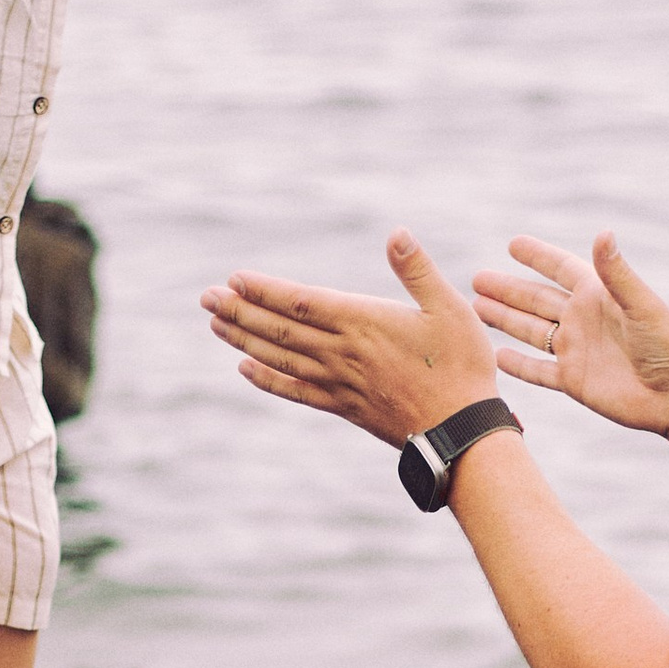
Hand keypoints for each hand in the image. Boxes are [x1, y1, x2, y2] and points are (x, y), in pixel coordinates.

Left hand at [203, 233, 502, 445]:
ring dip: (244, 340)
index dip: (264, 290)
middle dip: (240, 311)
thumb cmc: (462, 367)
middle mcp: (342, 352)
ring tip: (215, 324)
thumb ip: (417, 271)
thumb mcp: (449, 309)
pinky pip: (295, 391)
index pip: (301, 301)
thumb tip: (396, 233)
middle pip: (280, 329)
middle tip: (206, 298)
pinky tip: (245, 369)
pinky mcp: (343, 407)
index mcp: (363, 323)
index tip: (234, 280)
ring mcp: (339, 382)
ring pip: (280, 357)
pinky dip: (267, 379)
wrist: (460, 434)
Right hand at [472, 232, 668, 436]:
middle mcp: (583, 321)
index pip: (561, 269)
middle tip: (477, 278)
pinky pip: (539, 371)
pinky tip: (496, 355)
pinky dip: (518, 364)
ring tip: (476, 308)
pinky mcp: (575, 382)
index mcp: (598, 296)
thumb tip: (602, 232)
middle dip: (508, 289)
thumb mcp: (641, 305)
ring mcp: (577, 351)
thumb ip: (617, 273)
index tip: (513, 244)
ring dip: (505, 320)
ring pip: (532, 332)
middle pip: (536, 300)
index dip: (538, 256)